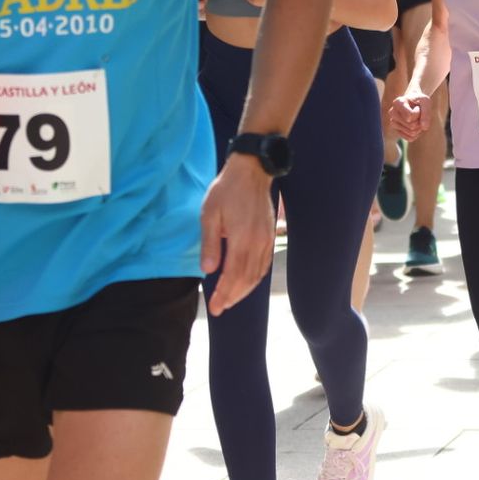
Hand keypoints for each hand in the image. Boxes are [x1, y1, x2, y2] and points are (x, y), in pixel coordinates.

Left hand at [200, 153, 275, 315]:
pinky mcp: (270, 236)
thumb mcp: (210, 214)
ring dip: (244, 290)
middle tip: (220, 308)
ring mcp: (266, 240)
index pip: (232, 275)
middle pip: (246, 279)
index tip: (214, 307)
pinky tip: (246, 283)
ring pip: (257, 274)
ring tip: (230, 299)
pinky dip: (255, 279)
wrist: (252, 170)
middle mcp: (257, 244)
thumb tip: (208, 270)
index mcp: (241, 239)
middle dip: (232, 296)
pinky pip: (264, 265)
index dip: (223, 294)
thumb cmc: (226, 190)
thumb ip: (210, 243)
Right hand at [389, 91, 432, 139]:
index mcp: (398, 102)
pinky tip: (415, 125)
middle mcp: (392, 113)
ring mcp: (393, 123)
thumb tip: (424, 127)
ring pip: (412, 133)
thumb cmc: (419, 101)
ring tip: (417, 119)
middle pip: (412, 125)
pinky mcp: (397, 131)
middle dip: (420, 121)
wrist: (414, 103)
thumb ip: (426, 112)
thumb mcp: (426, 101)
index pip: (411, 115)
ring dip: (419, 127)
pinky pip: (410, 138)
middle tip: (419, 114)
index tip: (417, 107)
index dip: (419, 113)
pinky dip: (417, 134)